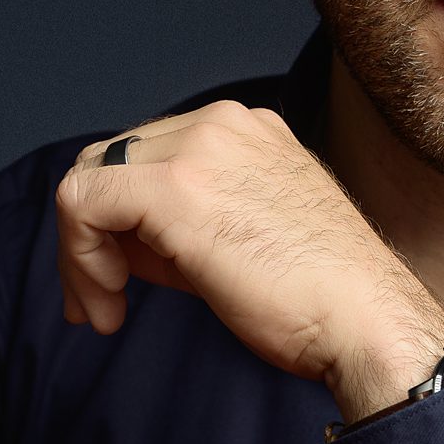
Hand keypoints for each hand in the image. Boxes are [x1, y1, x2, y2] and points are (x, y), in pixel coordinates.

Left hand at [55, 101, 443, 415]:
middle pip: (109, 161)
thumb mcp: (240, 239)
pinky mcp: (175, 186)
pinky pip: (83, 203)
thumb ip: (180, 223)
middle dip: (90, 236)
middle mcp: (221, 122)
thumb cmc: (318, 299)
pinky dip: (79, 257)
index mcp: (245, 129)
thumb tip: (114, 241)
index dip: (116, 222)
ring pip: (89, 179)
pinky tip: (109, 301)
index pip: (146, 156)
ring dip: (81, 252)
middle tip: (99, 301)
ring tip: (104, 309)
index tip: (117, 282)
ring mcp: (199, 146)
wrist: (364, 320)